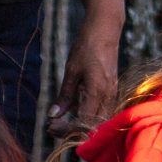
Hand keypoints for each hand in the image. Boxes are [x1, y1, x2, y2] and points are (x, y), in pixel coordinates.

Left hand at [48, 11, 123, 137]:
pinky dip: (84, 115)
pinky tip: (70, 108)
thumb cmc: (87, 47)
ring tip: (57, 120)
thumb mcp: (72, 71)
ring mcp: (111, 94)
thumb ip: (65, 96)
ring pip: (96, 121)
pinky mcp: (110, 91)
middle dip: (71, 131)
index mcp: (98, 93)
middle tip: (51, 126)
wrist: (106, 30)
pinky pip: (98, 110)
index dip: (66, 130)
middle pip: (92, 127)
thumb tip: (53, 115)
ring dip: (77, 125)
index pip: (83, 124)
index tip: (50, 125)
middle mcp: (108, 97)